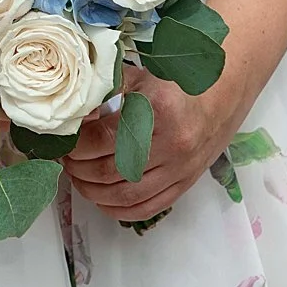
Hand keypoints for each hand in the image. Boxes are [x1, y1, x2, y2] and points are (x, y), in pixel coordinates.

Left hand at [63, 67, 247, 223]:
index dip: (76, 145)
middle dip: (78, 168)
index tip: (64, 141)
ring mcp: (180, 169)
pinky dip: (116, 209)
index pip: (103, 139)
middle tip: (65, 159)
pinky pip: (145, 209)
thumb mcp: (141, 77)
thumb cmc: (177, 85)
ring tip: (78, 177)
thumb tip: (72, 114)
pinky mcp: (184, 185)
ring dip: (92, 191)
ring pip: (124, 196)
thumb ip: (106, 91)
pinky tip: (101, 197)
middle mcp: (172, 144)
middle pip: (110, 171)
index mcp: (159, 110)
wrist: (222, 98)